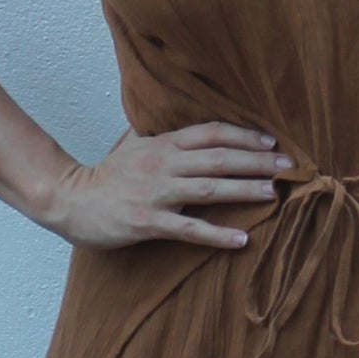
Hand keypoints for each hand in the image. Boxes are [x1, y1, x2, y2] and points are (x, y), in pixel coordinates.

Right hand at [43, 122, 289, 251]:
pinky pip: (189, 229)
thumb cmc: (106, 176)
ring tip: (274, 194)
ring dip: (244, 190)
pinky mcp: (147, 222)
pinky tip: (242, 240)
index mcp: (162, 144)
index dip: (244, 136)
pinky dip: (217, 234)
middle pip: (217, 158)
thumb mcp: (132, 144)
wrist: (70, 201)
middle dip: (255, 161)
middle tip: (289, 165)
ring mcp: (156, 194)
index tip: (272, 142)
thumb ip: (160, 132)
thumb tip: (181, 118)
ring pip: (209, 188)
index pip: (211, 133)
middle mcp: (163, 164)